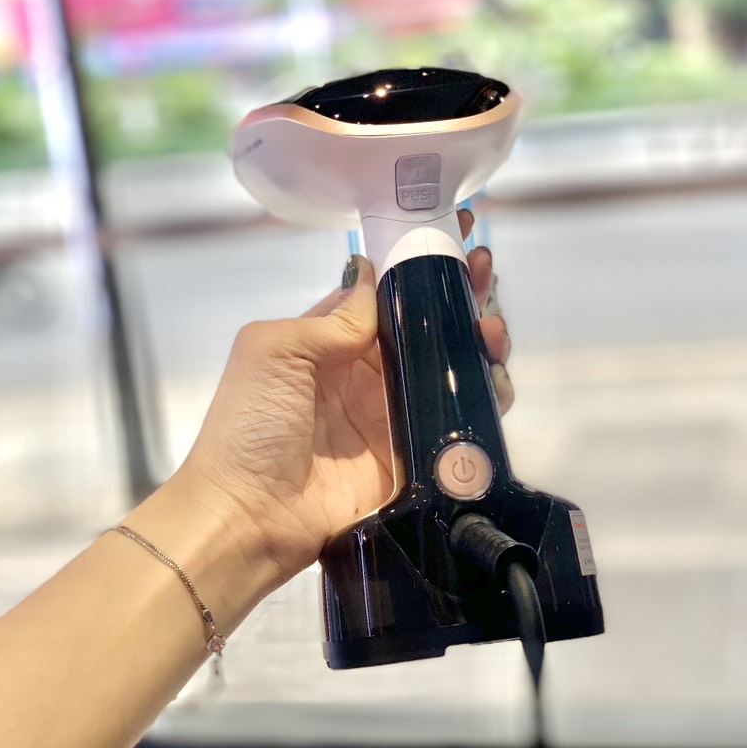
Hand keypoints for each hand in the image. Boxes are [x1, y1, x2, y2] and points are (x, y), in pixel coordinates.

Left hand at [180, 213, 513, 585]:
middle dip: (459, 295)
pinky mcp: (414, 458)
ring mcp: (393, 416)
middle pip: (426, 327)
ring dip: (478, 342)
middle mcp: (366, 373)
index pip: (384, 293)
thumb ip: (334, 316)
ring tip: (493, 330)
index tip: (454, 231)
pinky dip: (486, 400)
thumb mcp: (276, 351)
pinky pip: (458, 423)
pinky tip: (497, 380)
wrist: (250, 516)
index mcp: (330, 342)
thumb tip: (372, 272)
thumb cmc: (251, 425)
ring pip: (450, 369)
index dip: (417, 263)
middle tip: (486, 274)